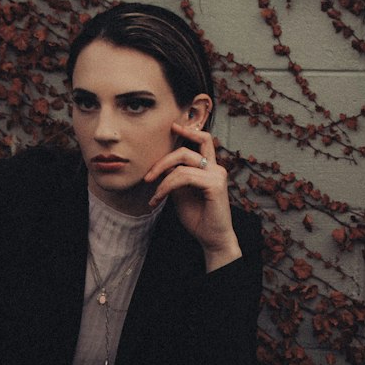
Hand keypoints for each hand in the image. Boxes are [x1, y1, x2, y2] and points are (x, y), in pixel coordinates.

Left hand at [144, 123, 241, 270]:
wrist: (211, 239)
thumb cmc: (198, 218)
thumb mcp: (182, 194)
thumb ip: (176, 178)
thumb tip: (163, 168)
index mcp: (210, 168)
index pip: (202, 141)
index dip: (189, 131)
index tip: (174, 126)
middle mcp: (215, 168)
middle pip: (187, 150)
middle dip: (163, 160)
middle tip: (148, 176)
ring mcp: (217, 175)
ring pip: (182, 164)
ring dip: (162, 180)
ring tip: (154, 196)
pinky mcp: (215, 184)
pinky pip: (184, 177)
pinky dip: (167, 186)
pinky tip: (159, 198)